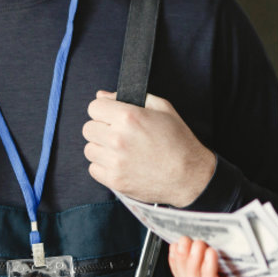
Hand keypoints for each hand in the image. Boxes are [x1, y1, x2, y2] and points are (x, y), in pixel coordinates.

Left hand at [82, 91, 215, 206]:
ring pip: (89, 149)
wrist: (189, 176)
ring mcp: (115, 161)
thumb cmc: (178, 140)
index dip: (103, 110)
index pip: (94, 107)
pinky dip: (103, 167)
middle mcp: (118, 138)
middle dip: (101, 128)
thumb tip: (102, 96)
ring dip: (101, 148)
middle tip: (117, 134)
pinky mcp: (115, 180)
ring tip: (120, 150)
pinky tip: (120, 164)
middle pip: (88, 128)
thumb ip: (130, 97)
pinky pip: (93, 169)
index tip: (112, 117)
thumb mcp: (163, 108)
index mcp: (129, 116)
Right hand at [169, 237, 277, 276]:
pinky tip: (211, 256)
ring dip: (192, 267)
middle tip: (185, 241)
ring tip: (199, 246)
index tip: (176, 243)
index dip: (180, 262)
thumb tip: (206, 230)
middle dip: (182, 263)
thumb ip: (228, 244)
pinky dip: (207, 274)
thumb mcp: (249, 249)